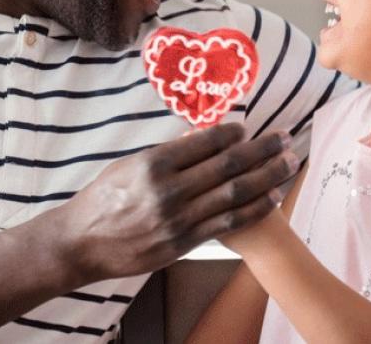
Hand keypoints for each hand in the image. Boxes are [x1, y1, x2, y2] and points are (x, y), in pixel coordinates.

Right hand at [58, 123, 300, 283]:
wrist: (81, 244)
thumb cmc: (103, 199)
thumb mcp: (128, 165)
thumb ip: (165, 152)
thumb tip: (199, 135)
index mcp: (153, 163)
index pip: (204, 142)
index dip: (232, 133)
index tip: (248, 127)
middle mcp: (168, 190)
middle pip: (227, 165)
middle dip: (262, 150)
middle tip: (286, 138)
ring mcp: (178, 218)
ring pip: (234, 193)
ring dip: (268, 176)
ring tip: (289, 163)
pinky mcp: (184, 243)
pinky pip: (228, 223)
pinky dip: (254, 208)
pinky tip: (273, 196)